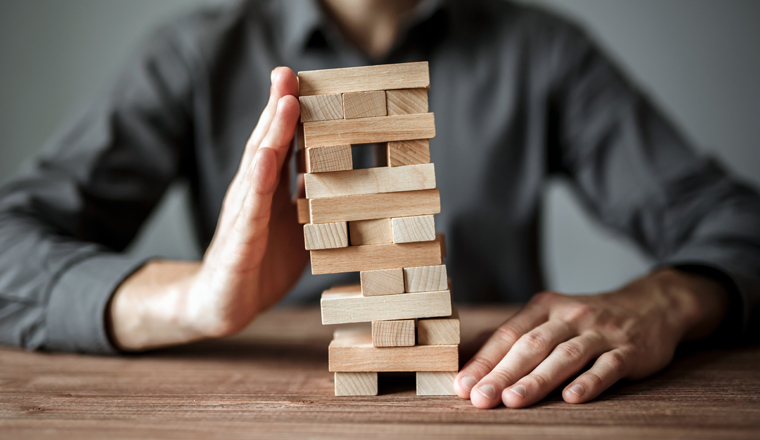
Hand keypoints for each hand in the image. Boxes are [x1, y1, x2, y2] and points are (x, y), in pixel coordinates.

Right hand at [109, 67, 307, 349]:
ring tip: (285, 105)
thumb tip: (333, 164)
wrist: (222, 306)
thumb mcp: (293, 224)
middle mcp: (252, 196)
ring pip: (256, 171)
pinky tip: (264, 163)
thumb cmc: (260, 261)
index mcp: (267, 190)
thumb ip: (306, 193)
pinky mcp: (238, 246)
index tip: (299, 78)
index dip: (288, 112)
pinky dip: (257, 187)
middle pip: (264, 145)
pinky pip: (249, 214)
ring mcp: (242, 218)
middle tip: (287, 74)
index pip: (278, 144)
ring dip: (270, 135)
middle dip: (277, 109)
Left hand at [455, 269, 728, 407]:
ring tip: (513, 400)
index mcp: (545, 307)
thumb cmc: (588, 321)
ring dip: (537, 380)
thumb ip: (521, 339)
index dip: (485, 361)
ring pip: (565, 356)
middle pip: (532, 346)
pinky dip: (590, 382)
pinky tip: (572, 398)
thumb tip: (477, 366)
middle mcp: (570, 316)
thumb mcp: (553, 318)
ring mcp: (601, 332)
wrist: (651, 305)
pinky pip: (608, 367)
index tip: (464, 385)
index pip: (509, 334)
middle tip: (481, 398)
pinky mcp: (630, 350)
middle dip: (503, 374)